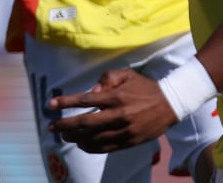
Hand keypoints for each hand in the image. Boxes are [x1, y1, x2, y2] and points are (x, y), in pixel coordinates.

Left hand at [47, 68, 177, 152]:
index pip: (85, 100)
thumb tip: (92, 90)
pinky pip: (107, 148)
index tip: (51, 105)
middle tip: (52, 127)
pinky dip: (92, 148)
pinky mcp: (130, 141)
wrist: (171, 104)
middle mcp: (118, 114)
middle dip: (65, 125)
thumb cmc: (145, 87)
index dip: (66, 102)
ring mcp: (124, 130)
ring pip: (94, 138)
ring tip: (65, 136)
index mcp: (116, 96)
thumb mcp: (127, 74)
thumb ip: (107, 78)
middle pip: (85, 123)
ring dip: (76, 138)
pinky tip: (82, 145)